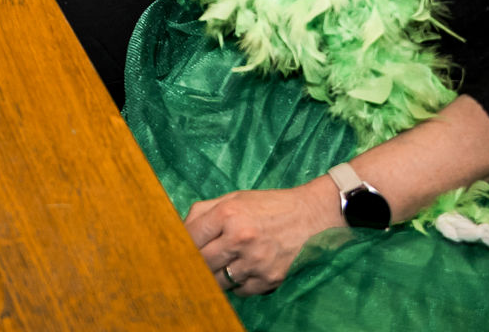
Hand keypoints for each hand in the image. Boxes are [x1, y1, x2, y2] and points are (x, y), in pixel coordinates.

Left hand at [185, 180, 342, 295]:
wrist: (312, 216)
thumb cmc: (269, 206)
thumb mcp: (234, 198)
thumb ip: (204, 212)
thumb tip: (180, 230)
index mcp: (228, 214)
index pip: (190, 237)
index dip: (180, 245)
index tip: (176, 252)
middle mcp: (240, 238)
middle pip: (202, 262)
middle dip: (194, 263)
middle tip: (190, 265)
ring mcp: (256, 261)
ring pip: (219, 280)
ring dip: (215, 276)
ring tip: (217, 268)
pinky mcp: (270, 278)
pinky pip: (240, 291)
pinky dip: (236, 285)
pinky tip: (239, 273)